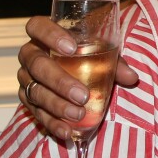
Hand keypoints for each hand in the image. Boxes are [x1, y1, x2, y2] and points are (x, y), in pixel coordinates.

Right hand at [18, 15, 138, 139]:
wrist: (73, 70)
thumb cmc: (86, 54)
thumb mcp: (101, 52)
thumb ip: (115, 62)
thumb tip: (131, 78)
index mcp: (43, 34)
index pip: (37, 26)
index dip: (50, 35)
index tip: (72, 48)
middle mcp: (30, 55)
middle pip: (36, 64)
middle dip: (59, 81)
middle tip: (82, 95)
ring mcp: (26, 78)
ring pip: (35, 91)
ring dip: (57, 105)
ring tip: (78, 114)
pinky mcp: (28, 100)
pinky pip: (36, 113)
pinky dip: (52, 123)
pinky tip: (67, 131)